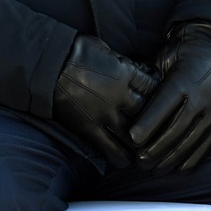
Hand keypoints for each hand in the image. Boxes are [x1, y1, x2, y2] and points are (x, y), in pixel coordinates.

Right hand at [52, 34, 158, 168]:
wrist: (46, 64)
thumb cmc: (75, 51)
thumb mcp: (105, 49)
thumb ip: (124, 63)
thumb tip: (139, 71)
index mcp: (124, 73)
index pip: (154, 89)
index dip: (162, 97)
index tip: (164, 104)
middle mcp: (118, 96)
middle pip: (148, 115)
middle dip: (155, 124)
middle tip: (161, 132)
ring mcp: (103, 114)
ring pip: (133, 137)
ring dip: (141, 145)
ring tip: (145, 150)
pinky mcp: (89, 128)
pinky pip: (110, 149)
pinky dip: (120, 157)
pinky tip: (125, 160)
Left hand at [128, 24, 210, 173]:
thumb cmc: (182, 54)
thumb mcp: (164, 59)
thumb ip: (149, 78)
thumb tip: (126, 94)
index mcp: (183, 80)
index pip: (164, 106)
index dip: (148, 124)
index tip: (133, 139)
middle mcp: (202, 98)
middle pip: (176, 129)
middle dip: (156, 148)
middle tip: (139, 162)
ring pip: (191, 141)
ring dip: (172, 158)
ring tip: (155, 169)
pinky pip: (207, 145)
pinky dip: (192, 159)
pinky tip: (178, 168)